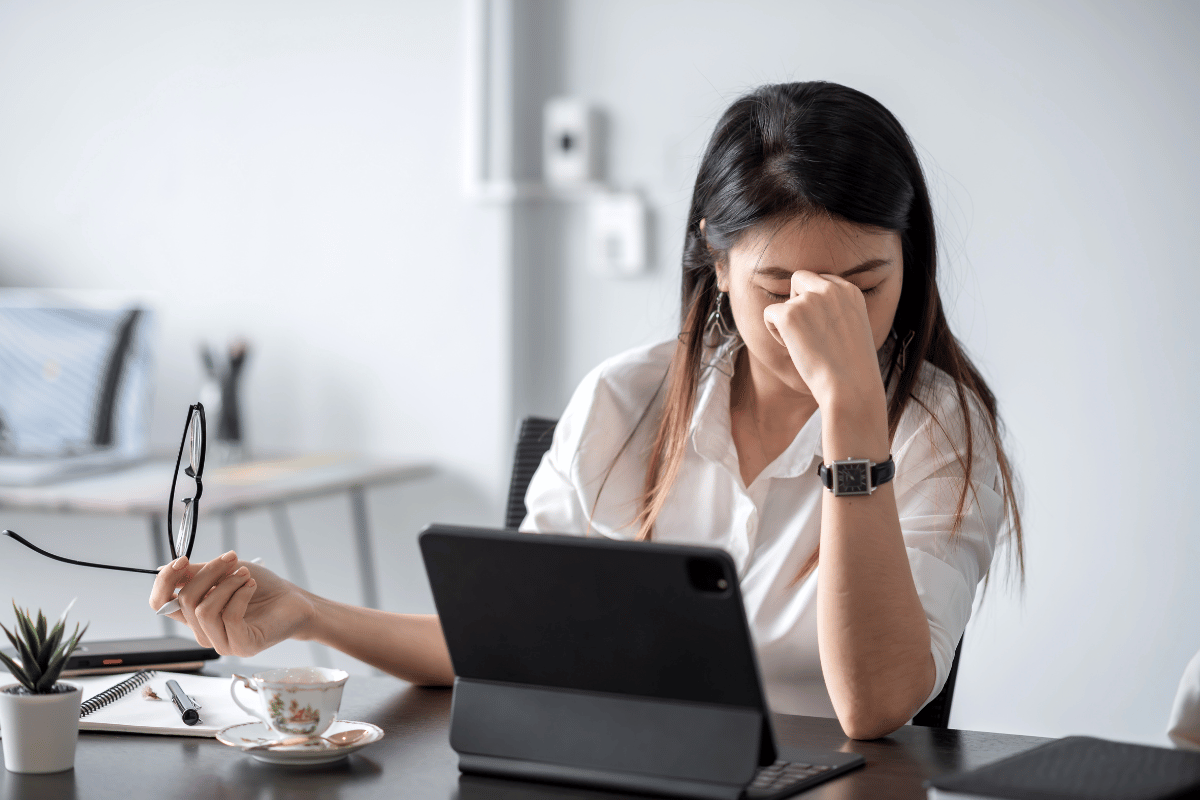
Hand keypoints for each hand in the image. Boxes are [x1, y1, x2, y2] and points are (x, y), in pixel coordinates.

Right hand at [149, 551, 316, 657]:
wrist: (294, 602)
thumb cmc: (261, 588)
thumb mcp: (225, 573)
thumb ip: (196, 573)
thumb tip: (165, 568)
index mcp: (195, 615)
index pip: (161, 604)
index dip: (164, 581)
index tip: (181, 560)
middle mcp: (204, 632)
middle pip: (185, 601)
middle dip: (208, 573)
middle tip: (232, 560)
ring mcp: (223, 643)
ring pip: (204, 611)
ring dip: (227, 585)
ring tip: (246, 575)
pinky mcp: (243, 646)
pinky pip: (229, 618)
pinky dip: (240, 595)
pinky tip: (252, 586)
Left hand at [762, 271, 883, 408]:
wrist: (851, 387)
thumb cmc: (853, 368)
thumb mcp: (854, 328)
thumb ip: (836, 311)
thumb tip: (811, 310)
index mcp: (850, 291)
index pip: (822, 280)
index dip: (814, 302)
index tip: (821, 326)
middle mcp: (830, 289)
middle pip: (800, 279)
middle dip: (796, 301)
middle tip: (806, 332)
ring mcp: (809, 300)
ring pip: (784, 301)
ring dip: (788, 323)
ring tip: (806, 347)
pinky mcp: (789, 314)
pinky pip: (769, 314)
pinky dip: (774, 333)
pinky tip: (794, 349)